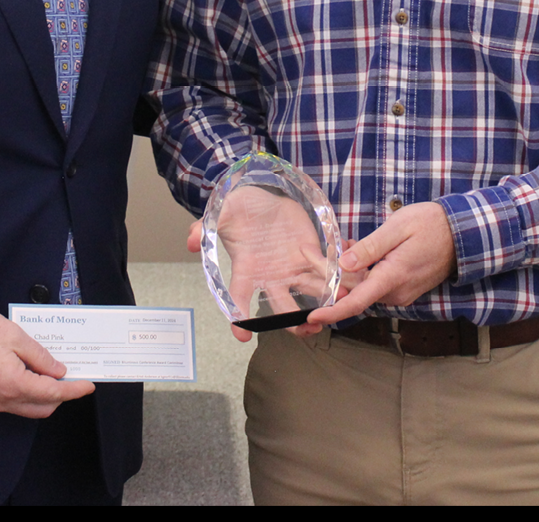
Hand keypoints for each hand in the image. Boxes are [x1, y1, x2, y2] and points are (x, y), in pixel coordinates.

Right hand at [0, 303, 96, 417]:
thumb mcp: (17, 337)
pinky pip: (11, 403)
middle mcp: (0, 400)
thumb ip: (41, 357)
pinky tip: (33, 374)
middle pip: (40, 408)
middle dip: (61, 395)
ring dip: (43, 395)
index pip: (52, 394)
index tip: (88, 386)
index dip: (73, 390)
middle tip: (73, 376)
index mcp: (12, 384)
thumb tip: (58, 372)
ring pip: (25, 408)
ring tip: (55, 373)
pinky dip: (26, 393)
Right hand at [189, 196, 334, 344]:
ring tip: (338, 309)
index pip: (239, 299)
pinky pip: (323, 266)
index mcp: (246, 271)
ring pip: (308, 291)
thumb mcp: (219, 215)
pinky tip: (348, 281)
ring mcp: (291, 266)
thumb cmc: (237, 211)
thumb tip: (191, 239)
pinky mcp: (308, 252)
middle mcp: (270, 276)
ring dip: (322, 301)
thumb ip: (204, 227)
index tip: (242, 337)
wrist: (259, 201)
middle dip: (294, 322)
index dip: (238, 319)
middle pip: (281, 307)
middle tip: (307, 330)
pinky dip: (334, 274)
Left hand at [306, 202, 458, 328]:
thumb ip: (370, 248)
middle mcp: (396, 293)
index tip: (312, 316)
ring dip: (352, 273)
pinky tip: (363, 252)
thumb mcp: (398, 227)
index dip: (332, 311)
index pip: (356, 303)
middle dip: (337, 279)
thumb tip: (343, 265)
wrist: (463, 232)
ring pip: (367, 288)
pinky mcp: (406, 289)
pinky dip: (366, 272)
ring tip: (347, 244)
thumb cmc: (430, 224)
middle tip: (321, 254)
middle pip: (358, 294)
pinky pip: (379, 284)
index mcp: (392, 278)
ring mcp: (402, 293)